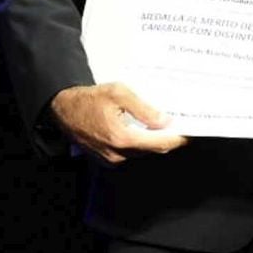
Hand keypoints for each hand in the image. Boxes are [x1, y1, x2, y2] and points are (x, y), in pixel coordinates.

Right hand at [50, 84, 185, 164]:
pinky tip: (141, 130)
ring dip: (152, 141)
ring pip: (142, 152)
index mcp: (122, 138)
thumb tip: (165, 121)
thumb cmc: (89, 99)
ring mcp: (111, 158)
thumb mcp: (119, 94)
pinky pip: (130, 153)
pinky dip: (139, 143)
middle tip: (178, 125)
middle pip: (152, 150)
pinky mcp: (106, 159)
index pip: (159, 144)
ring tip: (160, 125)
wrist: (64, 109)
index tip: (189, 133)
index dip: (177, 138)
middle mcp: (117, 153)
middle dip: (166, 138)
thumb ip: (144, 109)